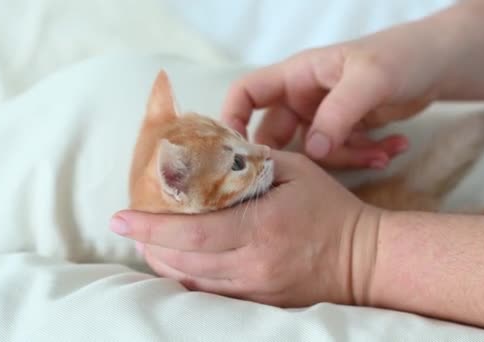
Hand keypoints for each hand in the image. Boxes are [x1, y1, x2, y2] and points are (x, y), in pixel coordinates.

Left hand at [110, 150, 380, 306]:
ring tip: (149, 241)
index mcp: (261, 228)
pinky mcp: (259, 302)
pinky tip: (179, 261)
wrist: (363, 260)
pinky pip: (210, 294)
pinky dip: (187, 277)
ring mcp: (255, 289)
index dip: (151, 227)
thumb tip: (214, 153)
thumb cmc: (331, 210)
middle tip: (132, 225)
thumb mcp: (297, 171)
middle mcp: (253, 264)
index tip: (120, 218)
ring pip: (191, 281)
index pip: (193, 232)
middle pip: (182, 261)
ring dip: (163, 261)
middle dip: (149, 244)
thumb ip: (253, 160)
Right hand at [221, 20, 449, 168]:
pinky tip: (394, 149)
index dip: (232, 119)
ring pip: (315, 153)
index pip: (247, 93)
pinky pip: (344, 154)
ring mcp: (325, 116)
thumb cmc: (402, 56)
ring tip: (382, 156)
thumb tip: (314, 152)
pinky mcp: (346, 131)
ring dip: (348, 159)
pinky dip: (366, 157)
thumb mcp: (371, 79)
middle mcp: (305, 97)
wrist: (439, 63)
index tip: (234, 153)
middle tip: (310, 181)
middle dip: (298, 159)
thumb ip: (339, 114)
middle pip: (278, 135)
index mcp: (298, 76)